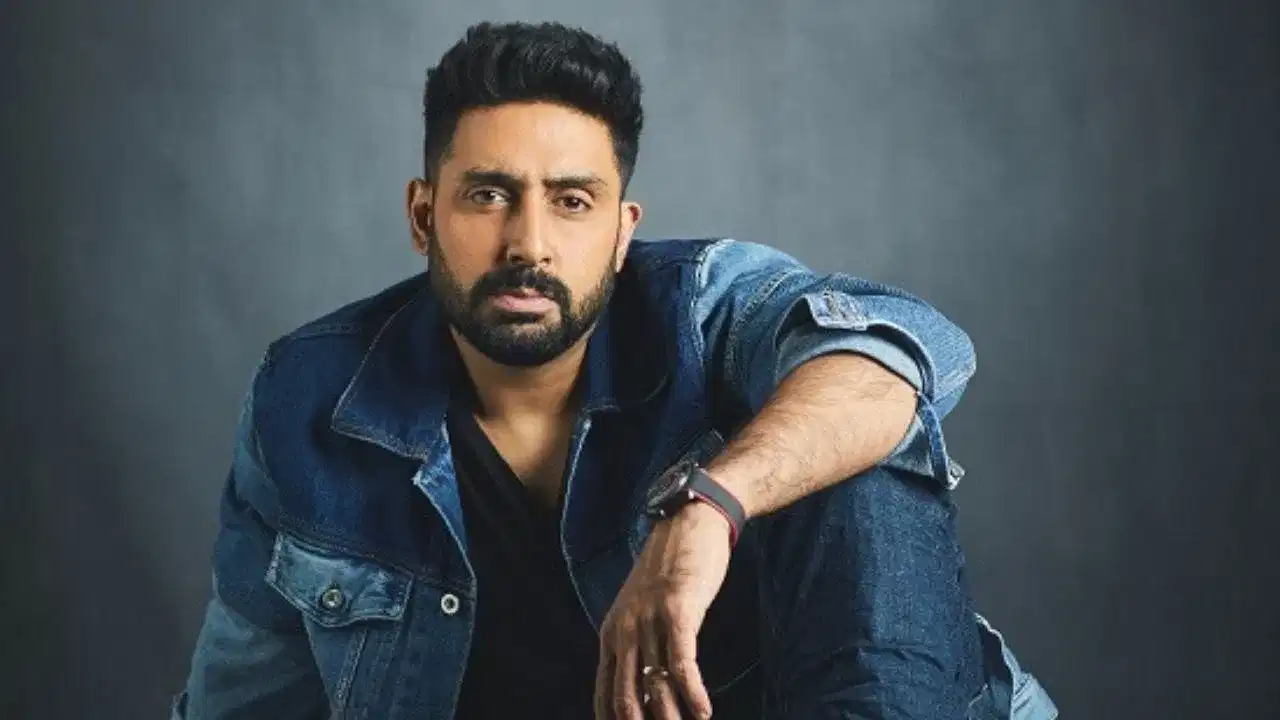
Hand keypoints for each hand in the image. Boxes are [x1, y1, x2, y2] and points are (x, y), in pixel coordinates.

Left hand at [593, 501, 732, 718]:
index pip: (605, 694)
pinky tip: (704, 712)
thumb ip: (638, 644)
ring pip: (655, 685)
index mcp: (611, 633)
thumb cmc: (671, 568)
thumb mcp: (642, 608)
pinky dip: (693, 693)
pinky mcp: (678, 611)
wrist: (690, 521)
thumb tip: (646, 686)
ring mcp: (650, 620)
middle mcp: (625, 630)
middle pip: (626, 698)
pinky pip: (682, 663)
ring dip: (671, 718)